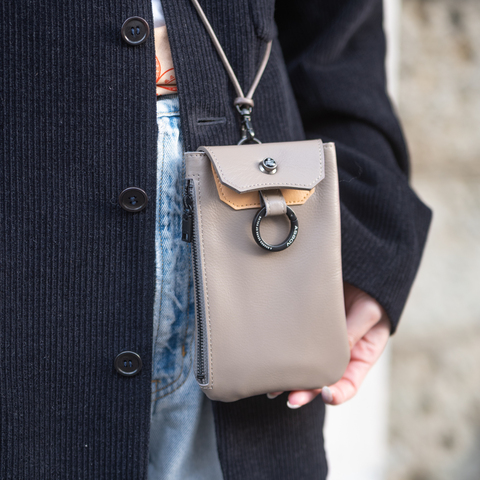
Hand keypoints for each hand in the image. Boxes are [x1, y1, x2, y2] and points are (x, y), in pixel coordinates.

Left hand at [267, 283, 390, 407]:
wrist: (355, 270)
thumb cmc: (368, 292)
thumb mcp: (368, 311)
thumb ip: (354, 332)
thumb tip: (338, 354)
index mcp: (359, 356)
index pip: (348, 384)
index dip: (338, 394)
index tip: (325, 394)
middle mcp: (337, 354)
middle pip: (321, 381)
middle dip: (306, 392)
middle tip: (292, 400)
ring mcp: (318, 342)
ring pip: (304, 367)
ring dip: (290, 380)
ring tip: (274, 390)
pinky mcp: (302, 329)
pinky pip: (293, 346)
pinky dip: (283, 356)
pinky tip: (272, 362)